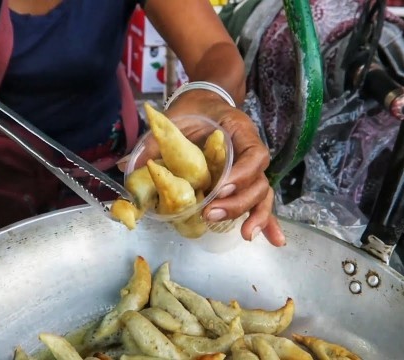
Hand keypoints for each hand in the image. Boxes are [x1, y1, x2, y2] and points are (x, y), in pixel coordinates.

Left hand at [164, 90, 286, 246]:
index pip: (253, 154)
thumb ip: (157, 143)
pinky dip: (267, 222)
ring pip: (262, 194)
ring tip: (245, 234)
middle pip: (259, 181)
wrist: (205, 101)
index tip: (221, 187)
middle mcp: (250, 151)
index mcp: (239, 131)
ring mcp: (250, 169)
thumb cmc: (192, 109)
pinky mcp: (244, 182)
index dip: (241, 174)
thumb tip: (129, 166)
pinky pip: (259, 202)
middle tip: (213, 212)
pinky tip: (275, 241)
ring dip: (255, 216)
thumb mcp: (175, 119)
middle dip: (239, 201)